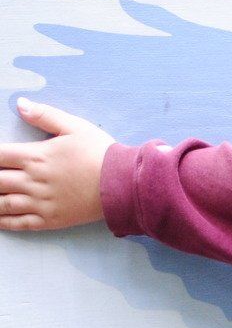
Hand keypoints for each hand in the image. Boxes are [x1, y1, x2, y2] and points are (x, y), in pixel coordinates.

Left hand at [0, 98, 113, 230]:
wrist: (124, 183)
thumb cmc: (101, 153)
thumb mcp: (76, 127)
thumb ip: (45, 115)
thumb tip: (20, 104)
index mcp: (35, 156)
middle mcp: (32, 181)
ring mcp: (40, 202)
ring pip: (2, 203)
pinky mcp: (50, 220)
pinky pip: (19, 223)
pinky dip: (3, 222)